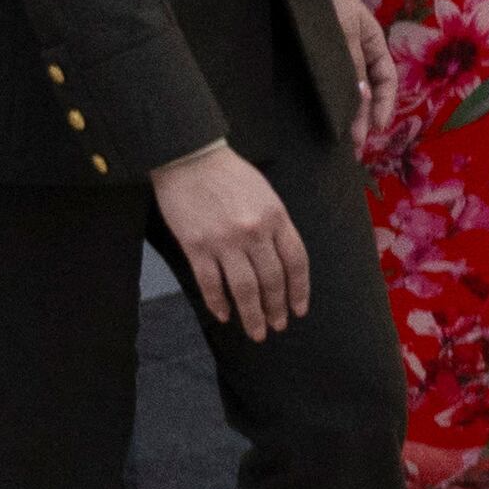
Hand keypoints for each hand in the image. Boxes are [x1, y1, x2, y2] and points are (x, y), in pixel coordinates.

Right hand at [149, 142, 311, 339]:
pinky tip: (224, 315)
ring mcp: (225, 241)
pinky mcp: (197, 246)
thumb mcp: (266, 193)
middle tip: (278, 325)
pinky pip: (210, 283)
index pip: (296, 262)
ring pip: (244, 289)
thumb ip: (276, 225)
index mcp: (276, 217)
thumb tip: (281, 260)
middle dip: (276, 308)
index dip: (300, 290)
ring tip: (257, 331)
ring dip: (252, 315)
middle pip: (272, 281)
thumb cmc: (229, 173)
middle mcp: (254, 232)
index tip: (299, 308)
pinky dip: (218, 303)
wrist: (189, 157)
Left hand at [332, 0, 401, 152]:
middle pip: (367, 92)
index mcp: (374, 44)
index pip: (387, 81)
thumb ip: (352, 64)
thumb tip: (362, 99)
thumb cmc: (329, 0)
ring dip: (345, 114)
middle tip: (353, 145)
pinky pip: (328, 84)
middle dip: (362, 119)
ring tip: (337, 139)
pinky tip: (323, 116)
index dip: (384, 106)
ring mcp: (338, 57)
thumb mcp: (345, 32)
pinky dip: (329, 102)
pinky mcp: (317, 59)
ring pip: (347, 91)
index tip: (375, 129)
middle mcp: (358, 54)